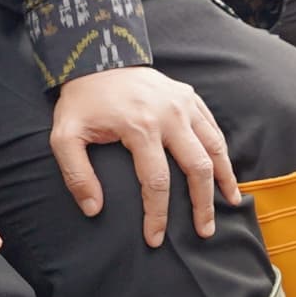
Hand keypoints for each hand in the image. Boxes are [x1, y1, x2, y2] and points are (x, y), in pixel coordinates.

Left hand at [53, 66, 240, 246]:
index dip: (157, 215)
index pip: (157, 182)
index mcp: (140, 128)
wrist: (97, 57)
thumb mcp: (65, 136)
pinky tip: (225, 171)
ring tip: (230, 203)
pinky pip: (213, 128)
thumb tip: (93, 209)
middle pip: (198, 168)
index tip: (155, 239)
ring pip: (215, 147)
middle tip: (205, 231)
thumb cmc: (81, 101)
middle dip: (204, 204)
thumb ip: (76, 174)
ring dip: (225, 178)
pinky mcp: (190, 97)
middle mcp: (170, 116)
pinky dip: (222, 153)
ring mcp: (184, 104)